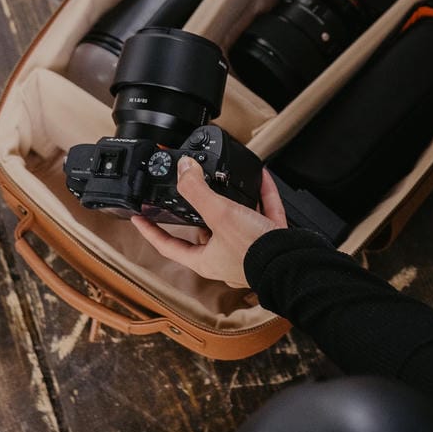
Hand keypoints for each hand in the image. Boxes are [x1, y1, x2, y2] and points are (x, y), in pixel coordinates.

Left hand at [130, 159, 288, 290]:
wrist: (293, 262)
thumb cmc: (255, 252)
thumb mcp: (219, 214)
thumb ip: (198, 191)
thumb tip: (183, 169)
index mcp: (205, 259)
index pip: (168, 245)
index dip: (150, 231)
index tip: (138, 217)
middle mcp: (224, 257)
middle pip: (203, 233)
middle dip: (198, 213)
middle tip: (190, 192)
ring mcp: (249, 249)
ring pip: (234, 223)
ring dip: (231, 202)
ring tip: (226, 182)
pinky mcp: (270, 239)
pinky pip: (262, 212)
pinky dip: (261, 195)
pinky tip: (260, 177)